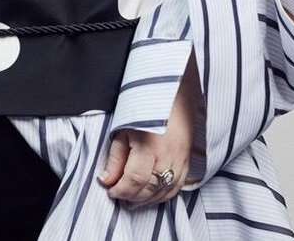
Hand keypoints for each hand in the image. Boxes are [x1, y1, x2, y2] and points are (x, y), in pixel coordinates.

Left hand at [98, 53, 201, 207]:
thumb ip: (115, 156)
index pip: (134, 180)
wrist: (173, 91)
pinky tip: (151, 196)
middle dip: (131, 197)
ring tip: (131, 200)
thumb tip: (106, 180)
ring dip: (146, 201)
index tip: (110, 190)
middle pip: (149, 190)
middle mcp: (167, 157)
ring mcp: (180, 161)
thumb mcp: (123, 127)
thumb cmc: (144, 106)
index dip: (120, 190)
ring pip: (163, 192)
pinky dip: (162, 196)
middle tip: (118, 196)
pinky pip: (177, 187)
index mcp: (149, 146)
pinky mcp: (187, 161)